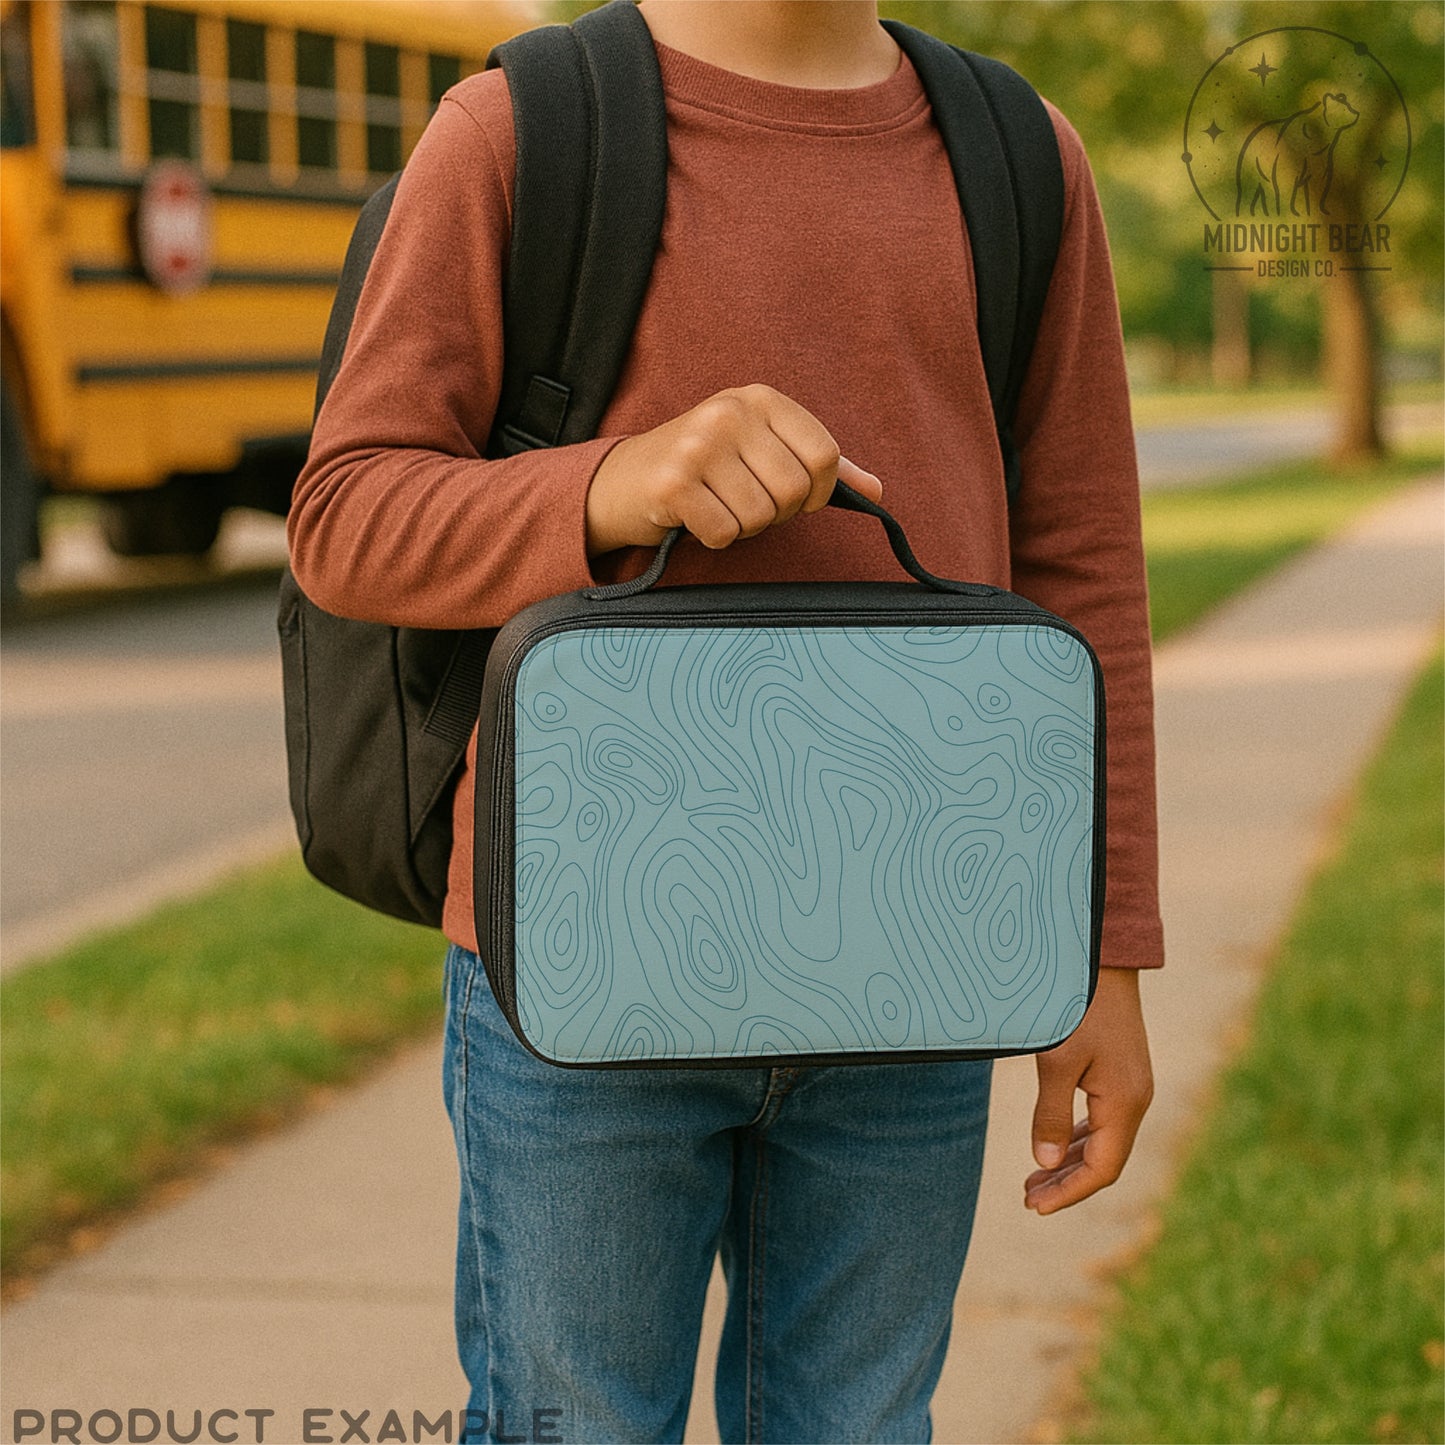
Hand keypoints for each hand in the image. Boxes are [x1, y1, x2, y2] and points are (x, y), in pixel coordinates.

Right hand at [585, 383, 881, 556]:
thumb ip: (818, 467)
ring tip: (719, 507)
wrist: (624, 481)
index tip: (795, 498)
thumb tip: (877, 492)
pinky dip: (716, 538)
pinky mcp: (673, 482)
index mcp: (760, 399)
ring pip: (761, 516)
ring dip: (744, 527)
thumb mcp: (763, 452)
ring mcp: (699, 444)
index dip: (818, 492)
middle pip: (796, 489)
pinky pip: (725, 533)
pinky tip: (696, 518)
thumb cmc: (706, 470)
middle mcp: (730, 411)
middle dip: (778, 514)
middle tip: (746, 504)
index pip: (825, 455)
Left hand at [1025, 966, 1153, 1214]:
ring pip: (1102, 1141)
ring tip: (1034, 1180)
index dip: (1069, 1192)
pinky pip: (1102, 1120)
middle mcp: (1135, 1100)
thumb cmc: (1077, 1007)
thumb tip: (1044, 1165)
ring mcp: (1131, 1087)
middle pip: (1103, 1160)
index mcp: (1125, 1103)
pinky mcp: (1121, 1073)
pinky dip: (1076, 1137)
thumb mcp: (1056, 1061)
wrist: (1103, 960)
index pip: (1101, 1169)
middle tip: (1028, 1198)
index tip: (1035, 1207)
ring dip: (1069, 1162)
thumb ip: (1049, 1114)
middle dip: (1066, 1183)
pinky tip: (1055, 1145)